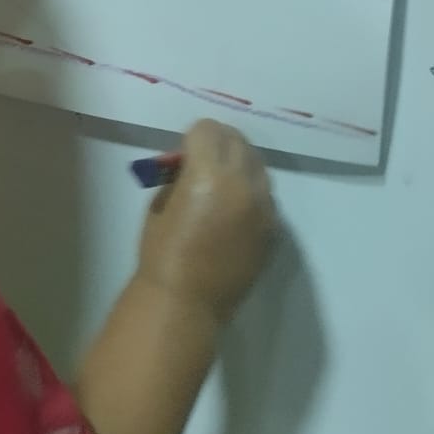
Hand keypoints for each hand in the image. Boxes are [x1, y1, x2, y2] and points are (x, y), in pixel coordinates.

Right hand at [136, 120, 275, 323]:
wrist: (186, 303)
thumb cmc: (161, 253)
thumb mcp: (160, 203)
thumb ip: (180, 176)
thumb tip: (192, 164)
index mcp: (207, 175)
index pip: (207, 129)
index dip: (192, 137)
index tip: (185, 151)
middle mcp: (241, 184)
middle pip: (237, 141)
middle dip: (218, 142)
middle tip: (204, 157)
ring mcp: (263, 207)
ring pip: (257, 164)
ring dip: (238, 163)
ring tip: (222, 181)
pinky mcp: (273, 228)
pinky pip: (265, 195)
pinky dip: (250, 190)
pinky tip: (234, 207)